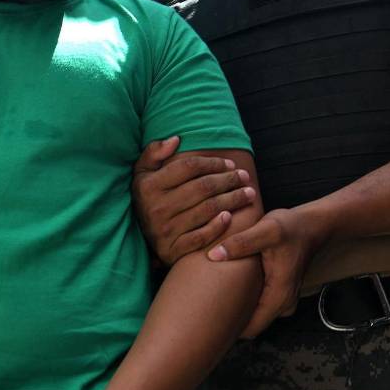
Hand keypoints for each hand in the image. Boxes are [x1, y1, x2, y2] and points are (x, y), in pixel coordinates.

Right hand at [132, 137, 255, 264]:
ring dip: (233, 199)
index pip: (188, 166)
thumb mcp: (142, 174)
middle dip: (229, 180)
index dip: (213, 163)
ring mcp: (165, 230)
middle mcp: (156, 207)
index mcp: (149, 185)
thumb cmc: (148, 199)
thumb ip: (153, 153)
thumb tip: (176, 140)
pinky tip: (230, 216)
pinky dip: (218, 226)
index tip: (230, 164)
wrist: (141, 239)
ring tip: (248, 193)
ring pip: (208, 209)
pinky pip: (201, 237)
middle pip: (203, 187)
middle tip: (245, 177)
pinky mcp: (173, 250)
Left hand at [208, 204, 330, 336]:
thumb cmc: (290, 228)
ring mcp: (283, 300)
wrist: (312, 225)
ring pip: (255, 317)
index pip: (251, 328)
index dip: (229, 329)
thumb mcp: (265, 231)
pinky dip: (244, 302)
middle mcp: (283, 304)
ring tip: (213, 300)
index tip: (207, 324)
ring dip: (237, 312)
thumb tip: (213, 255)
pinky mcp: (279, 293)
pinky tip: (228, 290)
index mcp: (279, 296)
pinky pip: (259, 306)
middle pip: (251, 326)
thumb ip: (240, 243)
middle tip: (204, 311)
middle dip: (229, 322)